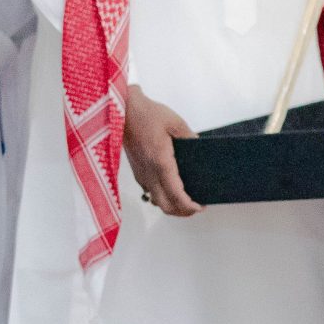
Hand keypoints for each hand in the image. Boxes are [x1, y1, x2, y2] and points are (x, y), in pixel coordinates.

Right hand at [123, 84, 201, 216]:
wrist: (123, 112)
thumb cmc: (147, 115)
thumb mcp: (175, 123)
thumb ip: (190, 138)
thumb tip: (201, 148)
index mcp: (161, 162)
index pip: (175, 194)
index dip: (189, 206)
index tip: (201, 206)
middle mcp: (149, 173)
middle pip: (165, 206)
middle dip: (182, 211)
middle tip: (197, 206)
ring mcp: (141, 174)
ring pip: (156, 202)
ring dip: (172, 206)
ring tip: (187, 200)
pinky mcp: (137, 172)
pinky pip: (150, 193)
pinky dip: (163, 197)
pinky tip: (173, 189)